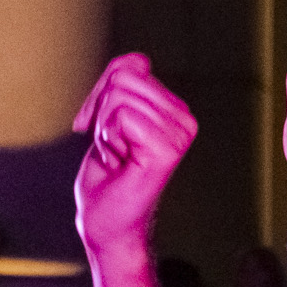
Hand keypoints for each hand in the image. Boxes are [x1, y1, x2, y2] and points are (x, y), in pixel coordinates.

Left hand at [72, 54, 198, 259]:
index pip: (131, 66)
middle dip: (101, 110)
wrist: (105, 224)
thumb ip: (121, 80)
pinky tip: (120, 162)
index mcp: (176, 110)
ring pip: (119, 96)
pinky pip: (121, 116)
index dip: (102, 94)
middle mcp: (185, 119)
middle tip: (111, 147)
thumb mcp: (109, 114)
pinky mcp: (167, 150)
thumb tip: (138, 61)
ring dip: (104, 128)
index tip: (103, 130)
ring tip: (118, 156)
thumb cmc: (107, 176)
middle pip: (123, 78)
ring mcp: (179, 135)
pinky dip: (108, 139)